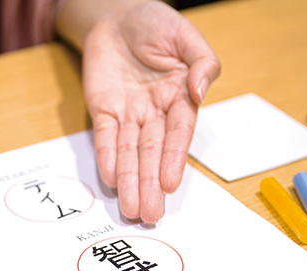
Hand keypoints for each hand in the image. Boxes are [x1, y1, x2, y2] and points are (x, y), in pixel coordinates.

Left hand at [82, 1, 219, 222]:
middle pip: (152, 152)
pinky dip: (107, 157)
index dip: (173, 158)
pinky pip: (106, 137)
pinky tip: (110, 179)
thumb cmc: (156, 23)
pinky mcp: (104, 110)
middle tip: (149, 213)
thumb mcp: (186, 36)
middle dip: (149, 183)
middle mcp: (155, 112)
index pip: (178, 133)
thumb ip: (202, 62)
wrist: (117, 14)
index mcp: (179, 97)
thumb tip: (199, 92)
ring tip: (131, 209)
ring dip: (129, 180)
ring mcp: (129, 113)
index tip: (169, 183)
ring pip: (129, 152)